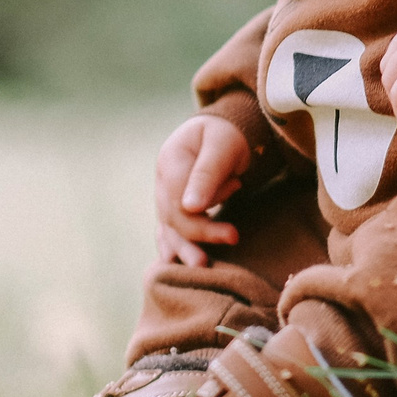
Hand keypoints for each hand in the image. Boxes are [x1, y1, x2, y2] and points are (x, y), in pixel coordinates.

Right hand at [155, 115, 251, 267]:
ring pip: (169, 226)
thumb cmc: (228, 134)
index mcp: (171, 160)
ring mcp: (165, 193)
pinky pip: (170, 228)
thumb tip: (190, 207)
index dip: (203, 218)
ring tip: (200, 266)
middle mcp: (163, 179)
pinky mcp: (174, 204)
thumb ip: (207, 173)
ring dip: (183, 248)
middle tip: (221, 251)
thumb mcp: (223, 145)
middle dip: (197, 237)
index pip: (179, 200)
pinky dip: (173, 245)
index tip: (234, 226)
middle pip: (173, 216)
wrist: (225, 131)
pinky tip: (174, 263)